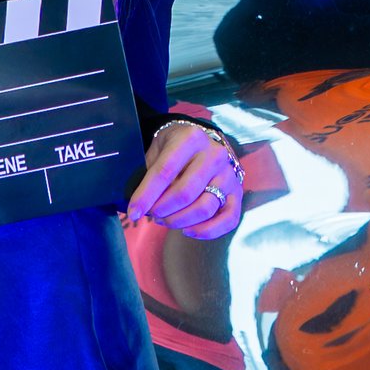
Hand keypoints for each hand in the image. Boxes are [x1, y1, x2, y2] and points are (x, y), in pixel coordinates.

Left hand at [128, 117, 243, 239]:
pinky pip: (228, 219)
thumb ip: (148, 173)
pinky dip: (207, 231)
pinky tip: (188, 231)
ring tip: (165, 219)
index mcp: (191, 138)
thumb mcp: (158, 149)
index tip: (132, 212)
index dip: (145, 196)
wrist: (202, 141)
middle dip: (162, 210)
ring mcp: (228, 174)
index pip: (164, 172)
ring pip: (204, 208)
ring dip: (179, 221)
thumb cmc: (174, 148)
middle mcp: (214, 154)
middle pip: (184, 193)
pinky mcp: (237, 192)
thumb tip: (137, 206)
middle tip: (151, 214)